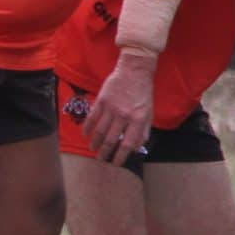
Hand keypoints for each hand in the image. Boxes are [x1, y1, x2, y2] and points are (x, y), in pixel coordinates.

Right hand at [82, 52, 156, 168]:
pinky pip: (93, 117)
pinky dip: (88, 127)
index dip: (121, 156)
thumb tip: (137, 147)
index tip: (116, 163)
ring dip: (95, 142)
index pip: (128, 144)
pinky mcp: (102, 100)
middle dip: (105, 152)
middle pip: (112, 139)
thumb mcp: (149, 112)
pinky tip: (85, 134)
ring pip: (100, 130)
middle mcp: (124, 115)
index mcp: (138, 119)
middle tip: (101, 159)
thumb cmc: (143, 92)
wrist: (135, 70)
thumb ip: (144, 130)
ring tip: (93, 149)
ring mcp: (111, 108)